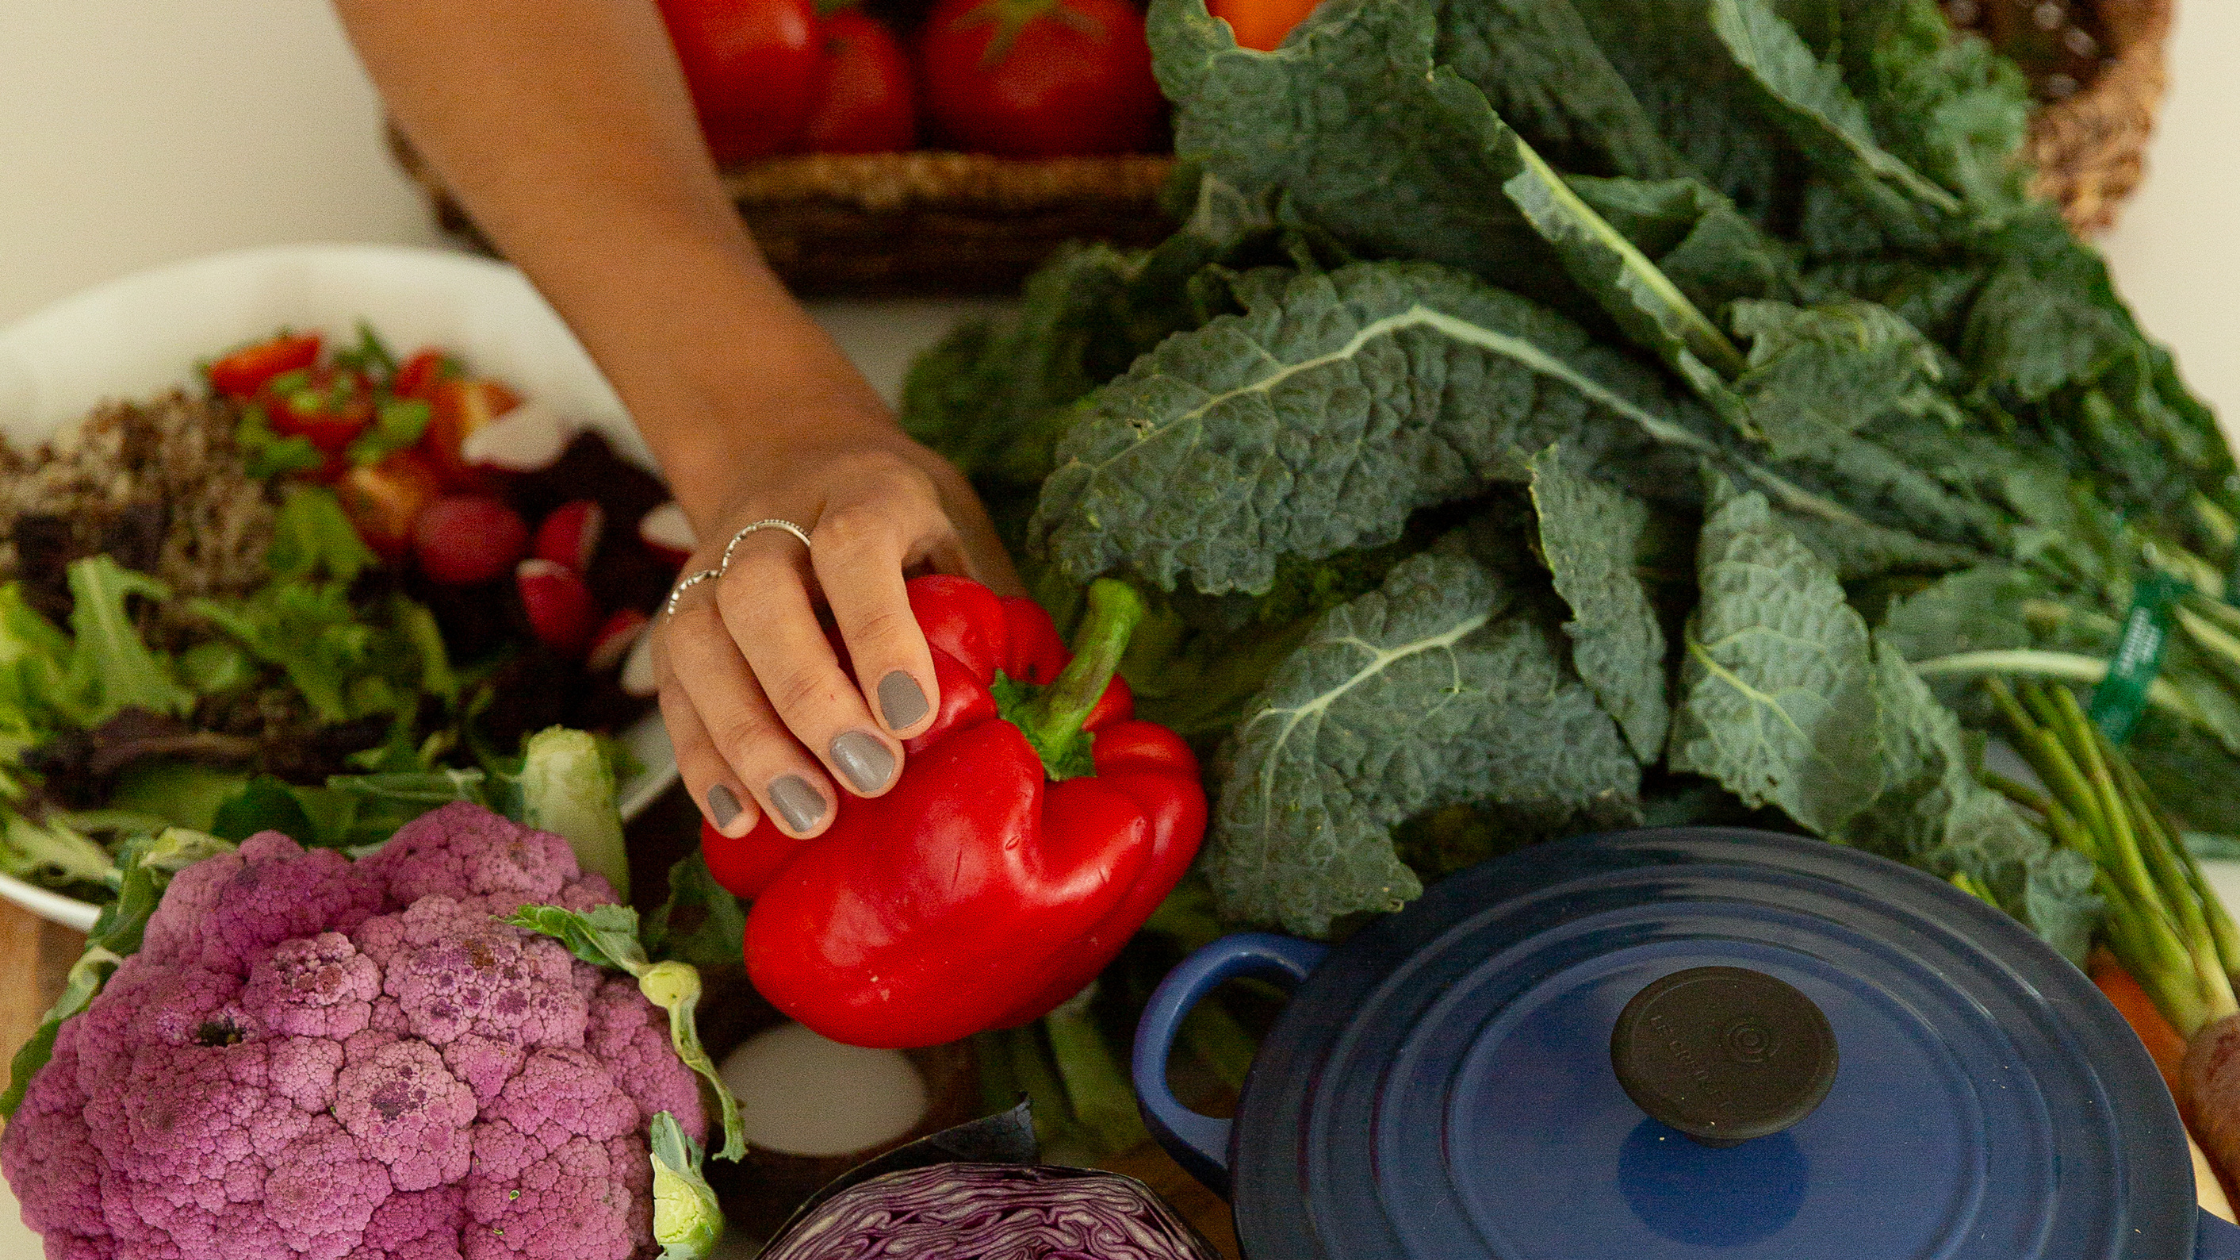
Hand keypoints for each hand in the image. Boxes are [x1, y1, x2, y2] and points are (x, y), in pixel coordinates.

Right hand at [651, 412, 1022, 839]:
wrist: (794, 453)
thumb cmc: (905, 521)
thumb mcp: (961, 536)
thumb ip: (992, 611)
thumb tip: (1061, 716)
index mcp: (864, 490)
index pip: (856, 546)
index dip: (880, 633)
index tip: (913, 719)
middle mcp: (772, 520)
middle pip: (759, 598)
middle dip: (809, 696)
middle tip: (868, 779)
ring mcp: (711, 566)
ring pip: (701, 646)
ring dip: (748, 741)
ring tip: (806, 818)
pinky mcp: (676, 618)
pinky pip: (674, 689)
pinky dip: (700, 758)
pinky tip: (739, 817)